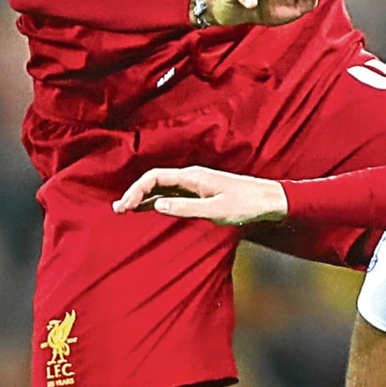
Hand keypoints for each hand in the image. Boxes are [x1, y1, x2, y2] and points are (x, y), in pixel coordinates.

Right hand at [115, 166, 290, 223]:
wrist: (268, 199)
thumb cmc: (245, 205)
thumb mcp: (215, 210)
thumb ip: (185, 208)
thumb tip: (157, 204)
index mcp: (192, 177)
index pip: (154, 178)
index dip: (135, 191)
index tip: (124, 207)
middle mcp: (191, 176)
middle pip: (154, 181)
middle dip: (133, 193)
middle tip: (117, 210)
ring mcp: (195, 183)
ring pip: (162, 187)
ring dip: (143, 197)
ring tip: (125, 210)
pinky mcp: (201, 191)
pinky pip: (173, 193)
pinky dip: (157, 200)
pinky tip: (149, 209)